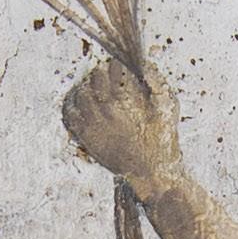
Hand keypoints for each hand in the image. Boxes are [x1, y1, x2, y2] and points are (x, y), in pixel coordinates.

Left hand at [62, 53, 184, 198]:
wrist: (152, 175)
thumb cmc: (163, 141)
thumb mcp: (168, 108)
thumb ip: (157, 83)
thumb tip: (144, 65)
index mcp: (126, 105)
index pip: (112, 72)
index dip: (115, 64)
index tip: (119, 63)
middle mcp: (105, 115)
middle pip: (93, 81)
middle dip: (100, 72)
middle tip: (105, 72)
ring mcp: (93, 128)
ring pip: (78, 97)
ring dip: (85, 86)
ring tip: (93, 86)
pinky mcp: (86, 139)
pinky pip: (69, 117)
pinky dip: (71, 105)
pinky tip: (79, 101)